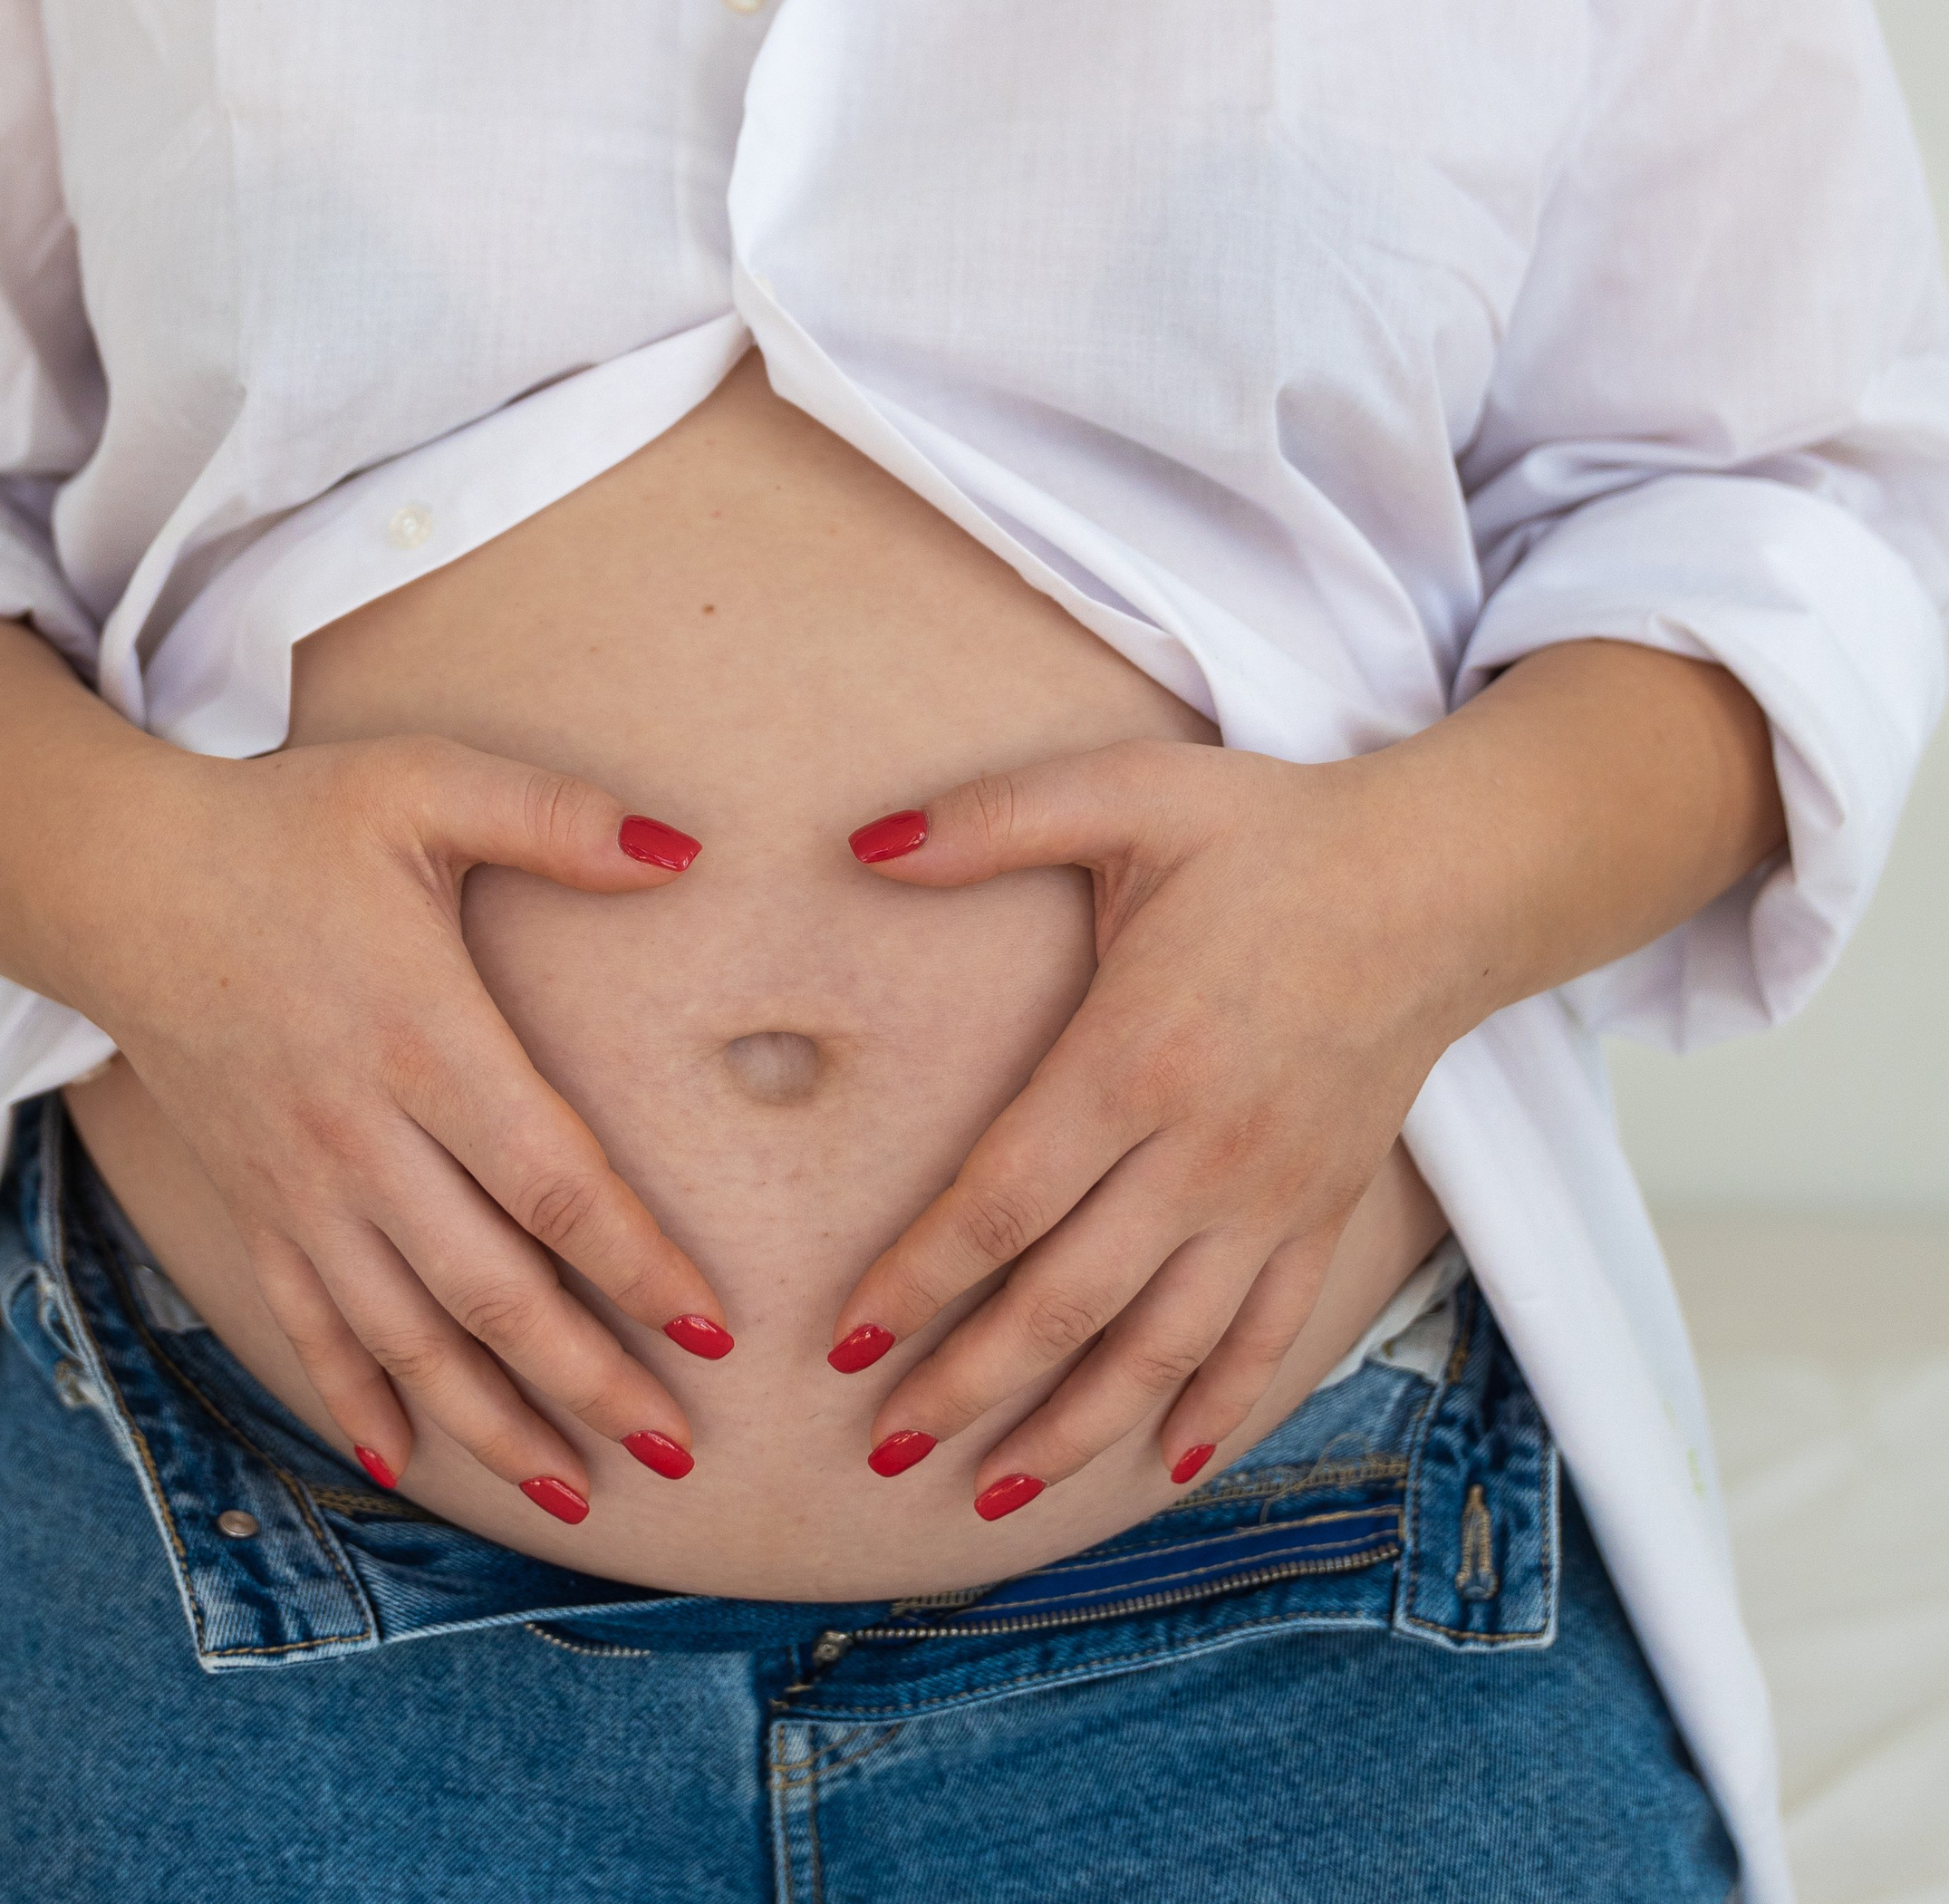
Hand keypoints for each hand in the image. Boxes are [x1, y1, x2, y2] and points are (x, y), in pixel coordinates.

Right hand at [76, 732, 731, 1518]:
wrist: (119, 876)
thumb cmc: (288, 822)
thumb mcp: (425, 783)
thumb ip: (556, 818)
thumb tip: (683, 848)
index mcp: (423, 1034)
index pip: (550, 1180)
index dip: (635, 1264)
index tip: (712, 1331)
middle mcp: (360, 1132)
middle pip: (490, 1288)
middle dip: (588, 1380)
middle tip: (678, 1448)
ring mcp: (298, 1181)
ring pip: (406, 1334)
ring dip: (493, 1420)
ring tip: (579, 1486)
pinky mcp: (252, 1200)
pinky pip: (310, 1324)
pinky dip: (359, 1398)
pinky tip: (408, 1458)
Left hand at [826, 740, 1459, 1507]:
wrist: (1437, 881)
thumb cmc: (1270, 834)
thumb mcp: (1125, 792)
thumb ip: (989, 819)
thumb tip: (860, 840)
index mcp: (1133, 1057)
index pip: (1001, 1203)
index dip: (918, 1281)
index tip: (847, 1340)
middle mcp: (1201, 1151)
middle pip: (1064, 1302)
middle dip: (966, 1384)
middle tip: (883, 1445)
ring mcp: (1269, 1196)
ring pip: (1159, 1349)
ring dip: (1071, 1430)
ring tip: (989, 1493)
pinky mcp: (1323, 1213)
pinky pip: (1265, 1339)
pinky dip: (1214, 1413)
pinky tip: (1160, 1465)